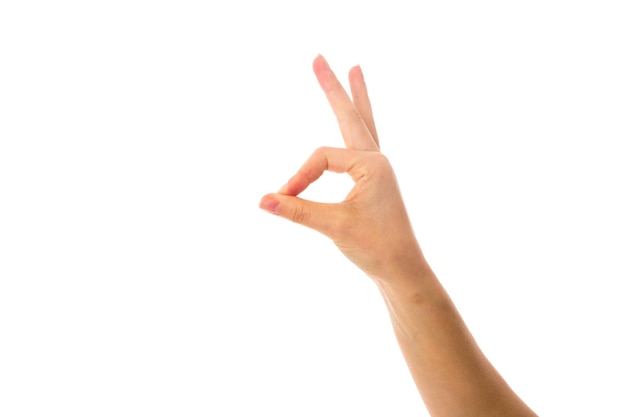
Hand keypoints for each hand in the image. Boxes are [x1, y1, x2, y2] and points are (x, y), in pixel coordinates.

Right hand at [259, 55, 426, 283]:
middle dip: (334, 88)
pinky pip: (362, 144)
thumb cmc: (376, 247)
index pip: (321, 158)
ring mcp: (377, 169)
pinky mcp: (374, 181)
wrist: (402, 270)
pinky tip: (357, 121)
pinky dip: (357, 125)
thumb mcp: (334, 227)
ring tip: (355, 70)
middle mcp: (377, 160)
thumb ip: (297, 210)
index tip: (284, 198)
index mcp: (372, 163)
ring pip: (362, 125)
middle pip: (352, 115)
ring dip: (355, 98)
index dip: (299, 177)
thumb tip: (262, 200)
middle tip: (319, 58)